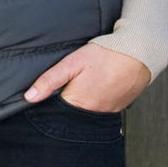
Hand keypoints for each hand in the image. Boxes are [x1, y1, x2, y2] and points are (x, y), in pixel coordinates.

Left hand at [24, 43, 150, 112]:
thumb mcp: (72, 63)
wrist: (138, 52)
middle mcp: (94, 113)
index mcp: (79, 103)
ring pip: (87, 112)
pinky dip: (96, 100)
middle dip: (66, 102)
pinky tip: (96, 86)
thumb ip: (50, 80)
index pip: (56, 112)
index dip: (49, 102)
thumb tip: (30, 97)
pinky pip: (101, 108)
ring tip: (85, 83)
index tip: (48, 92)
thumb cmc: (105, 55)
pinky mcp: (119, 107)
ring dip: (82, 101)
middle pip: (72, 113)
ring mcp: (108, 112)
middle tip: (69, 83)